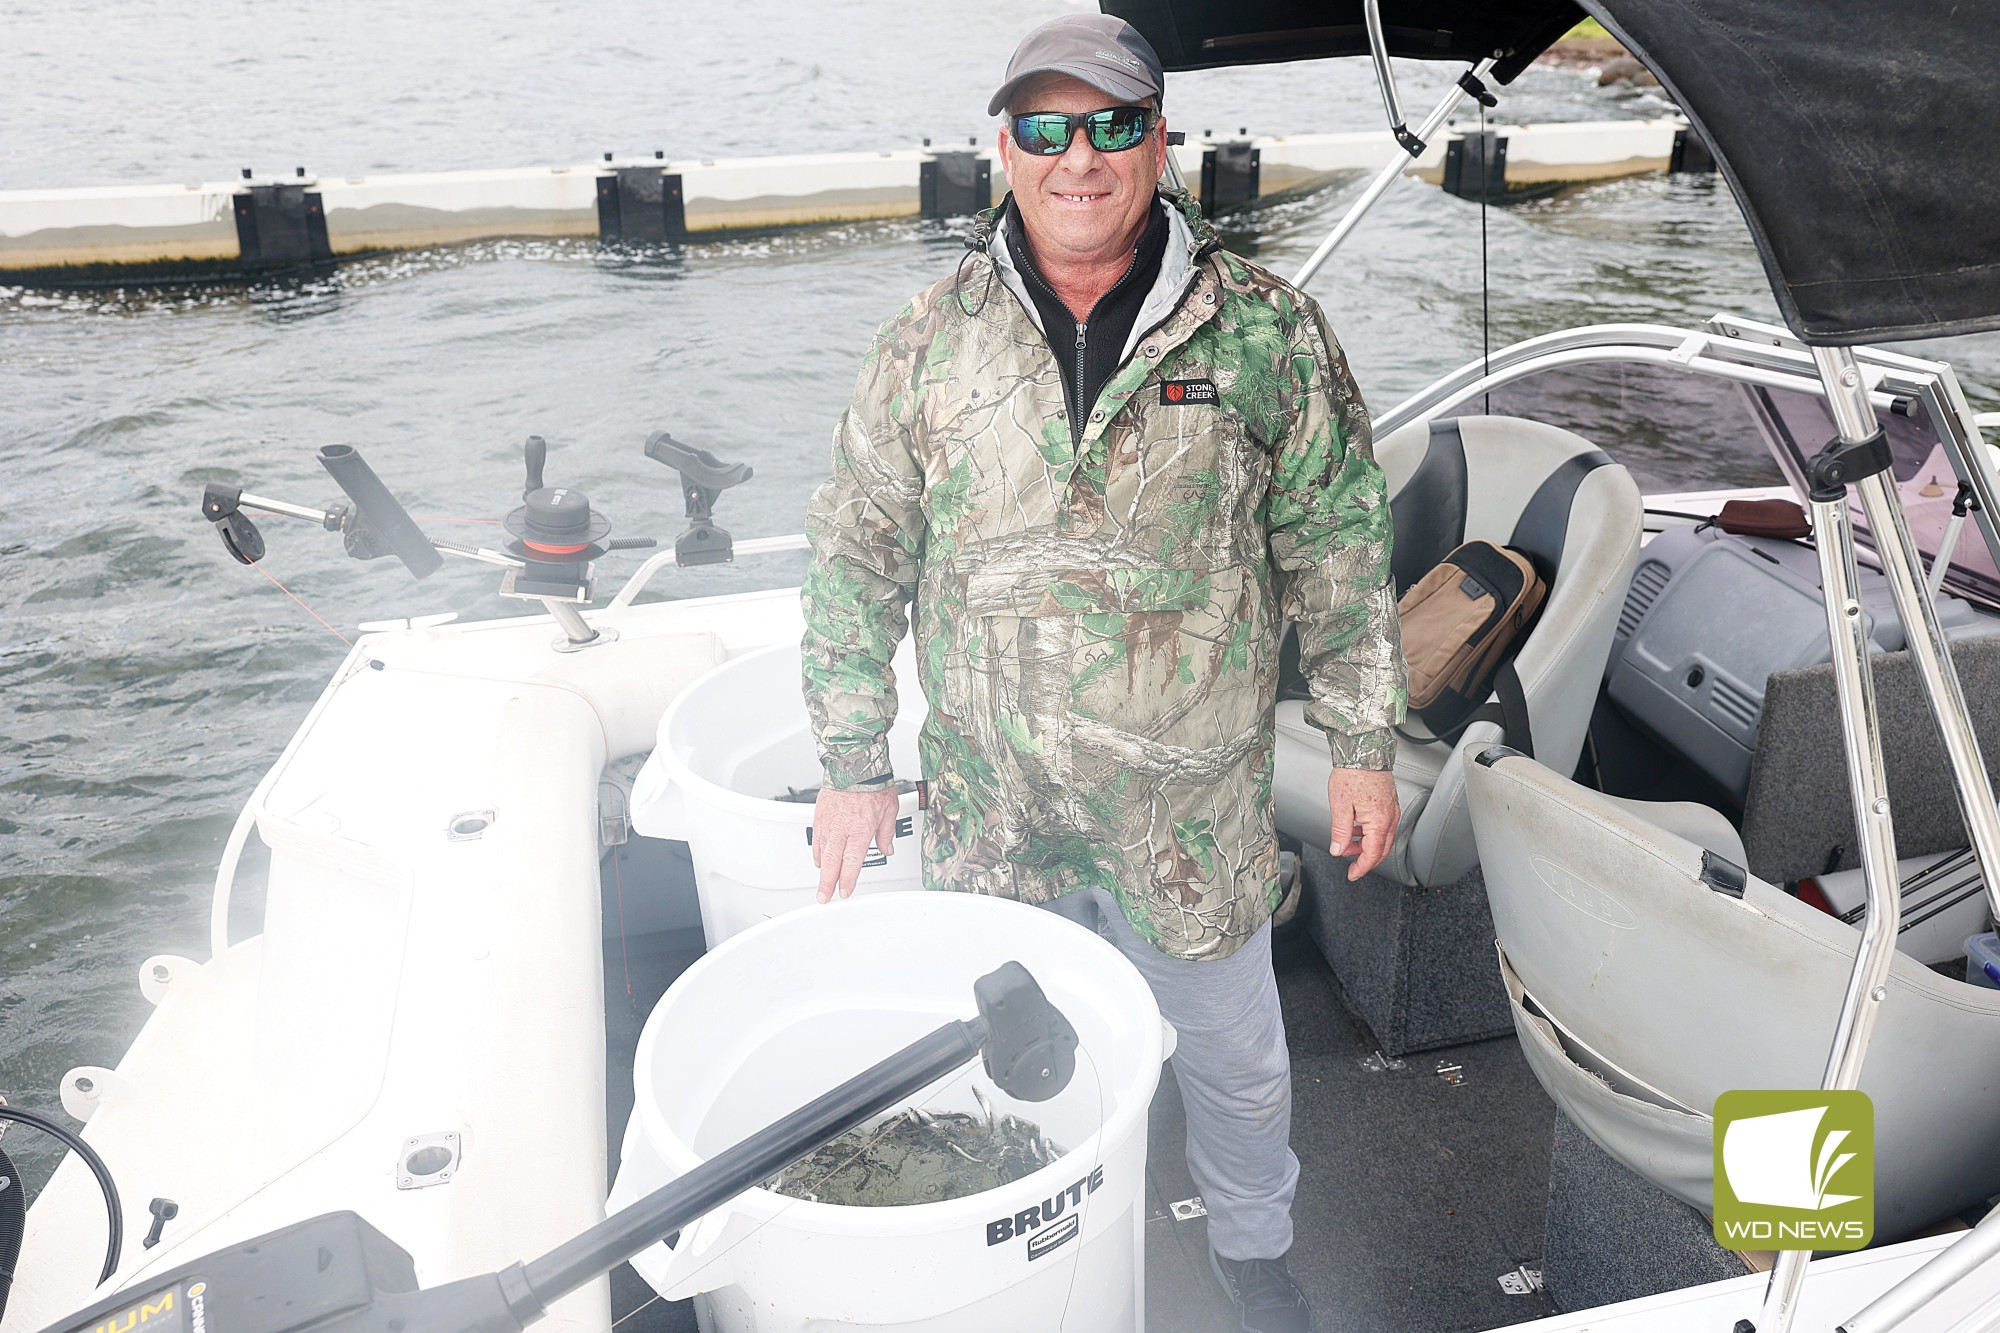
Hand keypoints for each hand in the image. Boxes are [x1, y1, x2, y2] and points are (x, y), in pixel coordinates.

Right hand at [812, 787, 900, 902]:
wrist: (854, 763)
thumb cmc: (873, 784)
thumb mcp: (889, 810)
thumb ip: (886, 833)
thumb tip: (887, 848)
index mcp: (860, 830)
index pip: (852, 862)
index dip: (847, 881)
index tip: (845, 891)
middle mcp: (842, 828)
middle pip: (832, 863)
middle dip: (827, 883)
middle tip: (824, 897)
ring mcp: (828, 822)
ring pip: (822, 851)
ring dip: (823, 869)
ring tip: (823, 881)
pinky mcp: (819, 814)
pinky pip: (816, 838)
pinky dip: (818, 851)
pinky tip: (819, 858)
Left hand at [1327, 768, 1398, 880]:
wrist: (1364, 752)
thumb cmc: (1353, 774)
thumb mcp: (1340, 806)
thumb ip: (1340, 832)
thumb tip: (1338, 850)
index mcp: (1379, 822)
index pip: (1372, 855)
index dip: (1361, 868)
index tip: (1352, 874)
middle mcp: (1390, 817)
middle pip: (1381, 849)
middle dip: (1365, 859)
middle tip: (1350, 863)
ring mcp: (1392, 810)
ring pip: (1383, 838)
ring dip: (1367, 845)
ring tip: (1349, 842)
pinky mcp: (1390, 803)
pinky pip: (1384, 825)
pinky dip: (1371, 832)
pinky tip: (1357, 827)